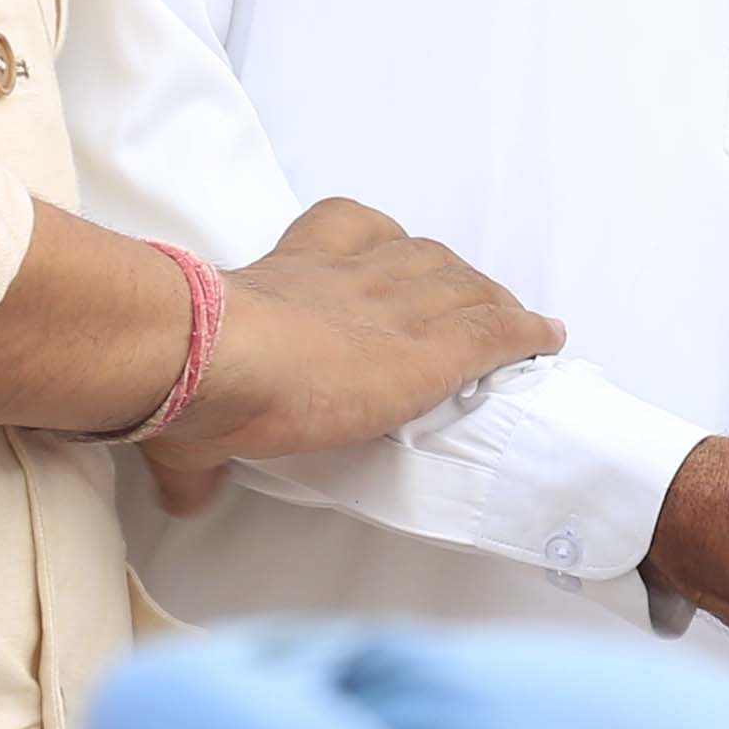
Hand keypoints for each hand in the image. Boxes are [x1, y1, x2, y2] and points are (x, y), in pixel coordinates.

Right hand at [161, 198, 561, 470]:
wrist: (217, 359)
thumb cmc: (194, 373)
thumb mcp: (193, 409)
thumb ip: (196, 453)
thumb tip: (182, 497)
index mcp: (295, 271)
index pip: (352, 231)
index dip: (382, 250)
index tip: (394, 268)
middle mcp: (354, 274)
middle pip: (424, 258)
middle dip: (448, 278)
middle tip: (464, 303)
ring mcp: (399, 305)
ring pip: (467, 288)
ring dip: (491, 302)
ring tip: (511, 324)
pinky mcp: (435, 347)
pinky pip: (497, 330)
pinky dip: (525, 333)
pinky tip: (546, 339)